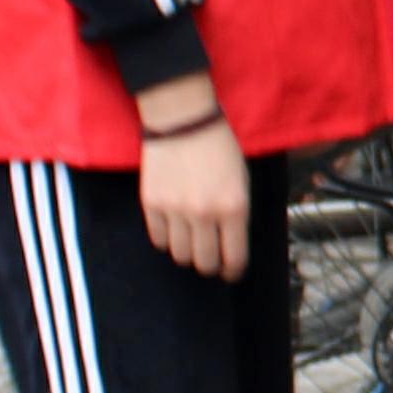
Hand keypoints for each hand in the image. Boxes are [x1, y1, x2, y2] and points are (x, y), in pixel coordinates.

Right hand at [140, 108, 251, 277]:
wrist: (183, 120)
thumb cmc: (218, 148)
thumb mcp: (241, 180)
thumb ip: (236, 214)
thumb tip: (229, 247)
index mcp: (234, 207)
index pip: (234, 258)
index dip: (232, 271)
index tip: (230, 273)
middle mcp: (204, 213)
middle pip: (204, 263)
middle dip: (209, 265)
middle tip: (210, 258)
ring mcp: (175, 210)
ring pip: (180, 255)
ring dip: (187, 252)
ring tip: (191, 239)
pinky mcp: (151, 204)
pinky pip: (158, 239)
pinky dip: (166, 239)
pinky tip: (172, 228)